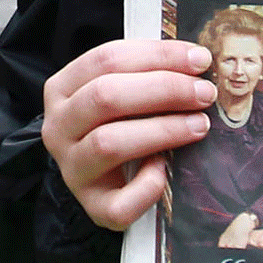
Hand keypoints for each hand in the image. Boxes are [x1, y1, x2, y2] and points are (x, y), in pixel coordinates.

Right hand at [42, 39, 215, 230]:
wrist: (102, 181)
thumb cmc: (118, 126)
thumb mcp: (121, 93)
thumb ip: (146, 74)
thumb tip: (196, 61)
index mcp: (62, 89)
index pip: (106, 60)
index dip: (157, 56)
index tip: (199, 59)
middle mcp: (59, 128)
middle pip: (106, 97)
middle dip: (164, 89)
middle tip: (204, 93)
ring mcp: (72, 169)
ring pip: (110, 143)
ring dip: (163, 130)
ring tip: (199, 125)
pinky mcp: (93, 206)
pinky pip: (121, 201)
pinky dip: (149, 184)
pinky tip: (166, 170)